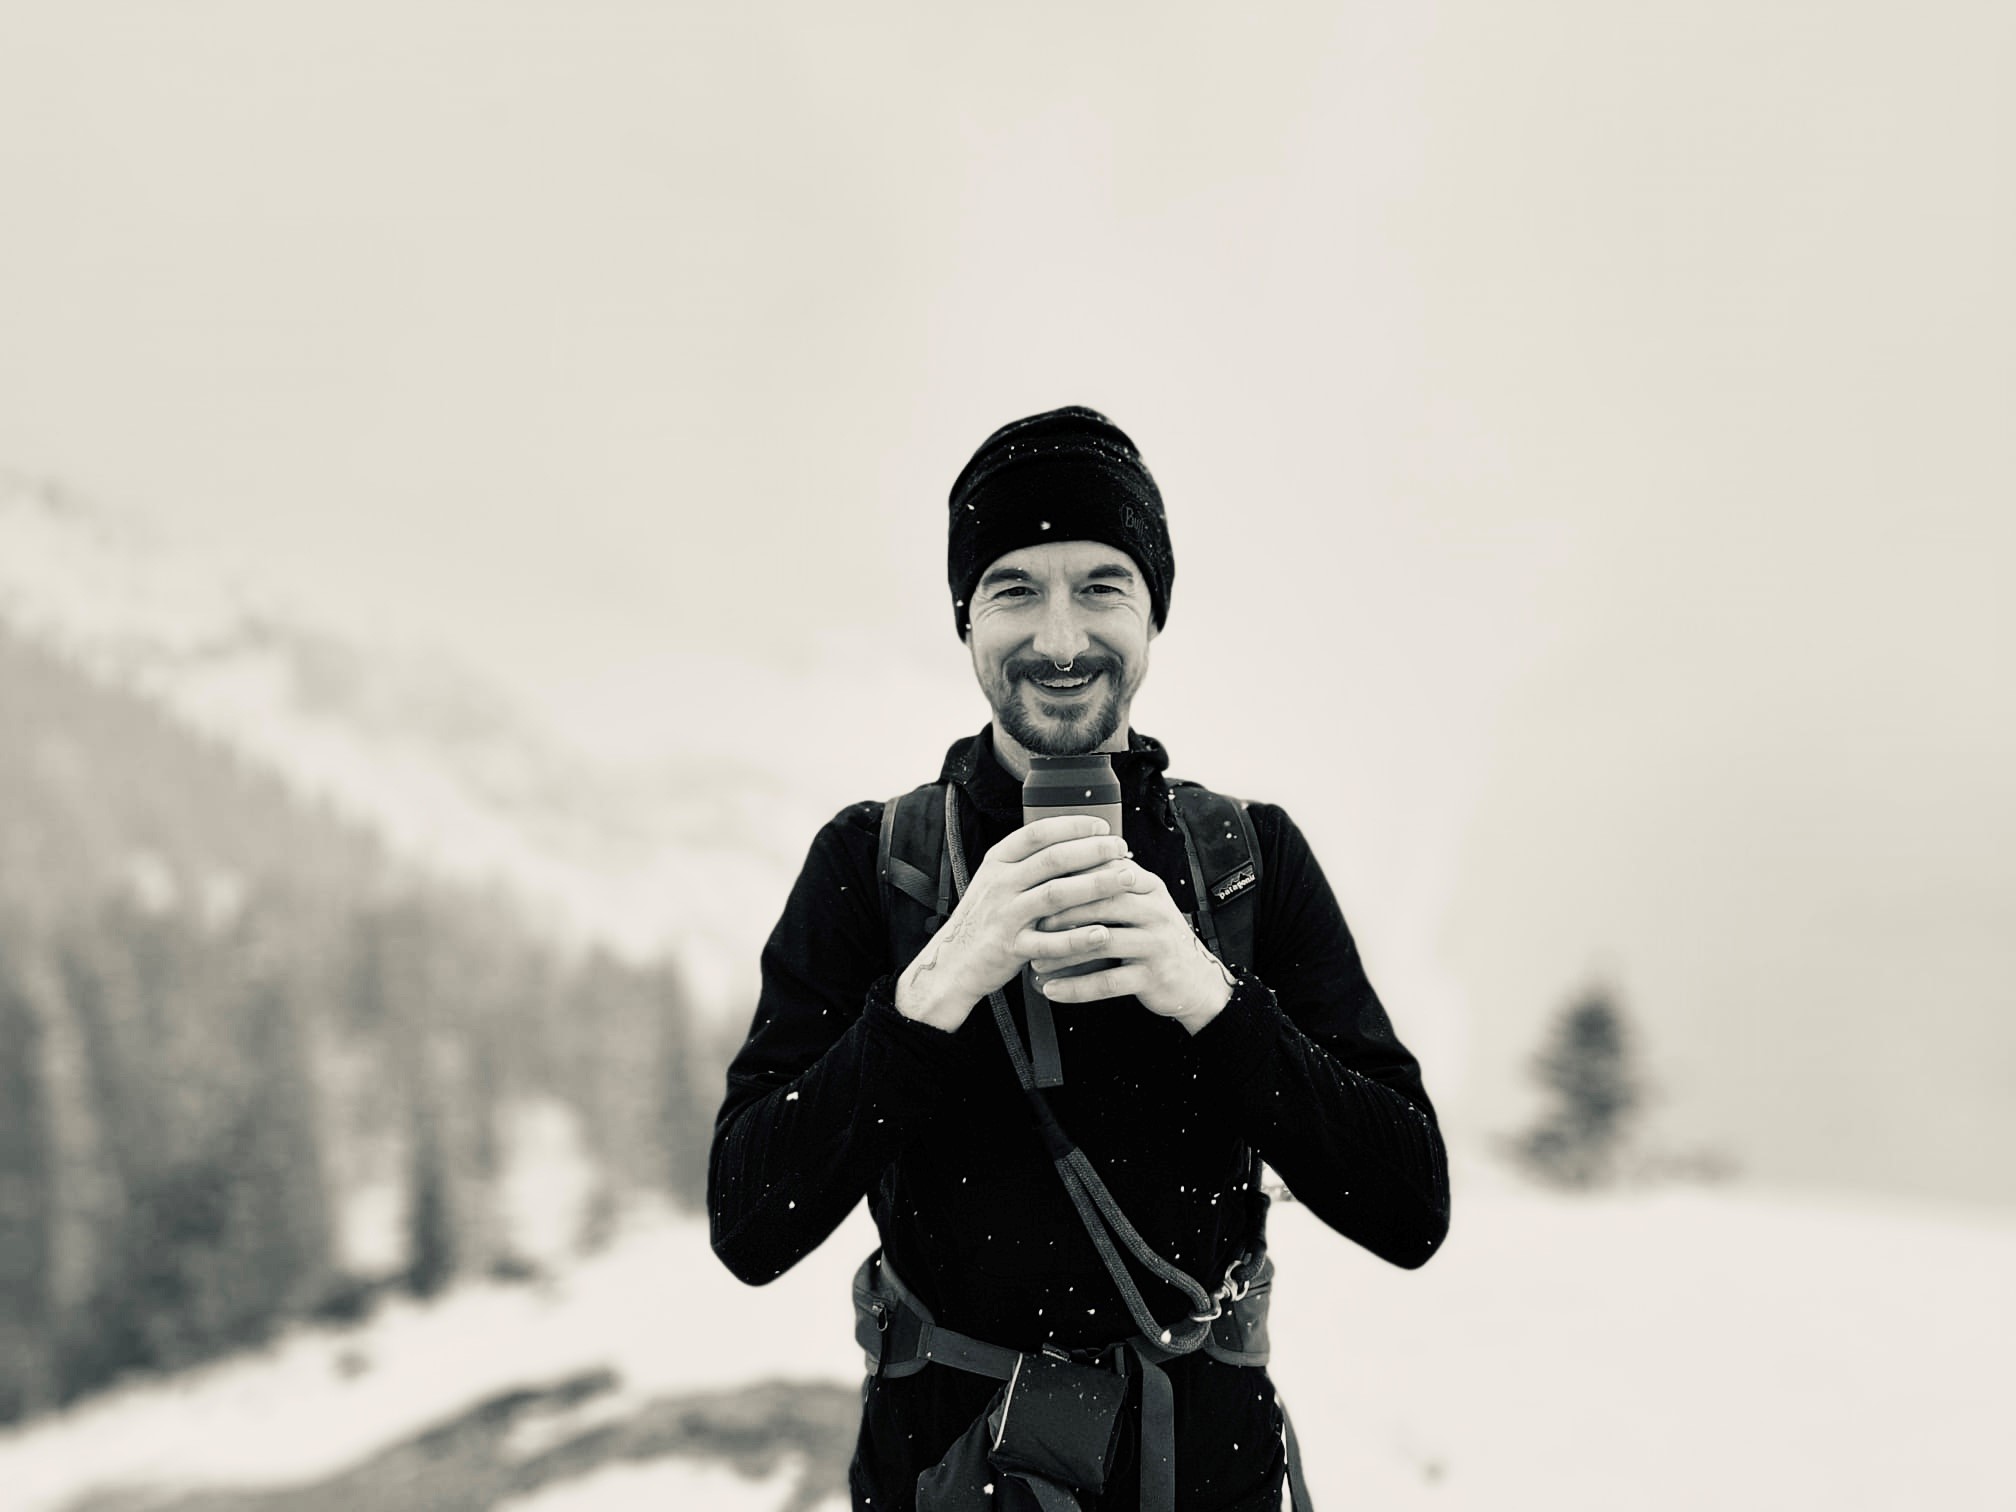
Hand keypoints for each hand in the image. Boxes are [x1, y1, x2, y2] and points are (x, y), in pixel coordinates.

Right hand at [895, 815, 1132, 1031]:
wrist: (952, 962)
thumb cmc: (985, 919)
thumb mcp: (997, 881)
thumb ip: (1028, 863)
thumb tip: (1078, 844)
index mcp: (998, 863)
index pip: (1038, 832)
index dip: (1073, 826)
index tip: (1102, 826)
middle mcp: (1000, 885)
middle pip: (1053, 859)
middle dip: (1094, 851)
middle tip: (1122, 849)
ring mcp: (1005, 916)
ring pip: (1056, 895)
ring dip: (1096, 885)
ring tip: (1127, 879)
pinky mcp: (1011, 949)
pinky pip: (1049, 943)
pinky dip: (1078, 939)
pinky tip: (1103, 933)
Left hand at [1028, 862, 1236, 1033]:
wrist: (1195, 980)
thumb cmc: (1155, 937)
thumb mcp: (1141, 902)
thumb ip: (1110, 883)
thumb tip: (1063, 860)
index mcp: (1149, 885)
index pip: (1105, 871)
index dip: (1069, 878)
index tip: (1037, 887)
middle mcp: (1156, 910)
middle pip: (1102, 903)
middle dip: (1061, 914)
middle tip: (1030, 924)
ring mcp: (1157, 944)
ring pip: (1100, 943)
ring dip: (1062, 953)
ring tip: (1035, 961)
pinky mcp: (1153, 976)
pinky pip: (1107, 982)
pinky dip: (1075, 988)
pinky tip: (1052, 990)